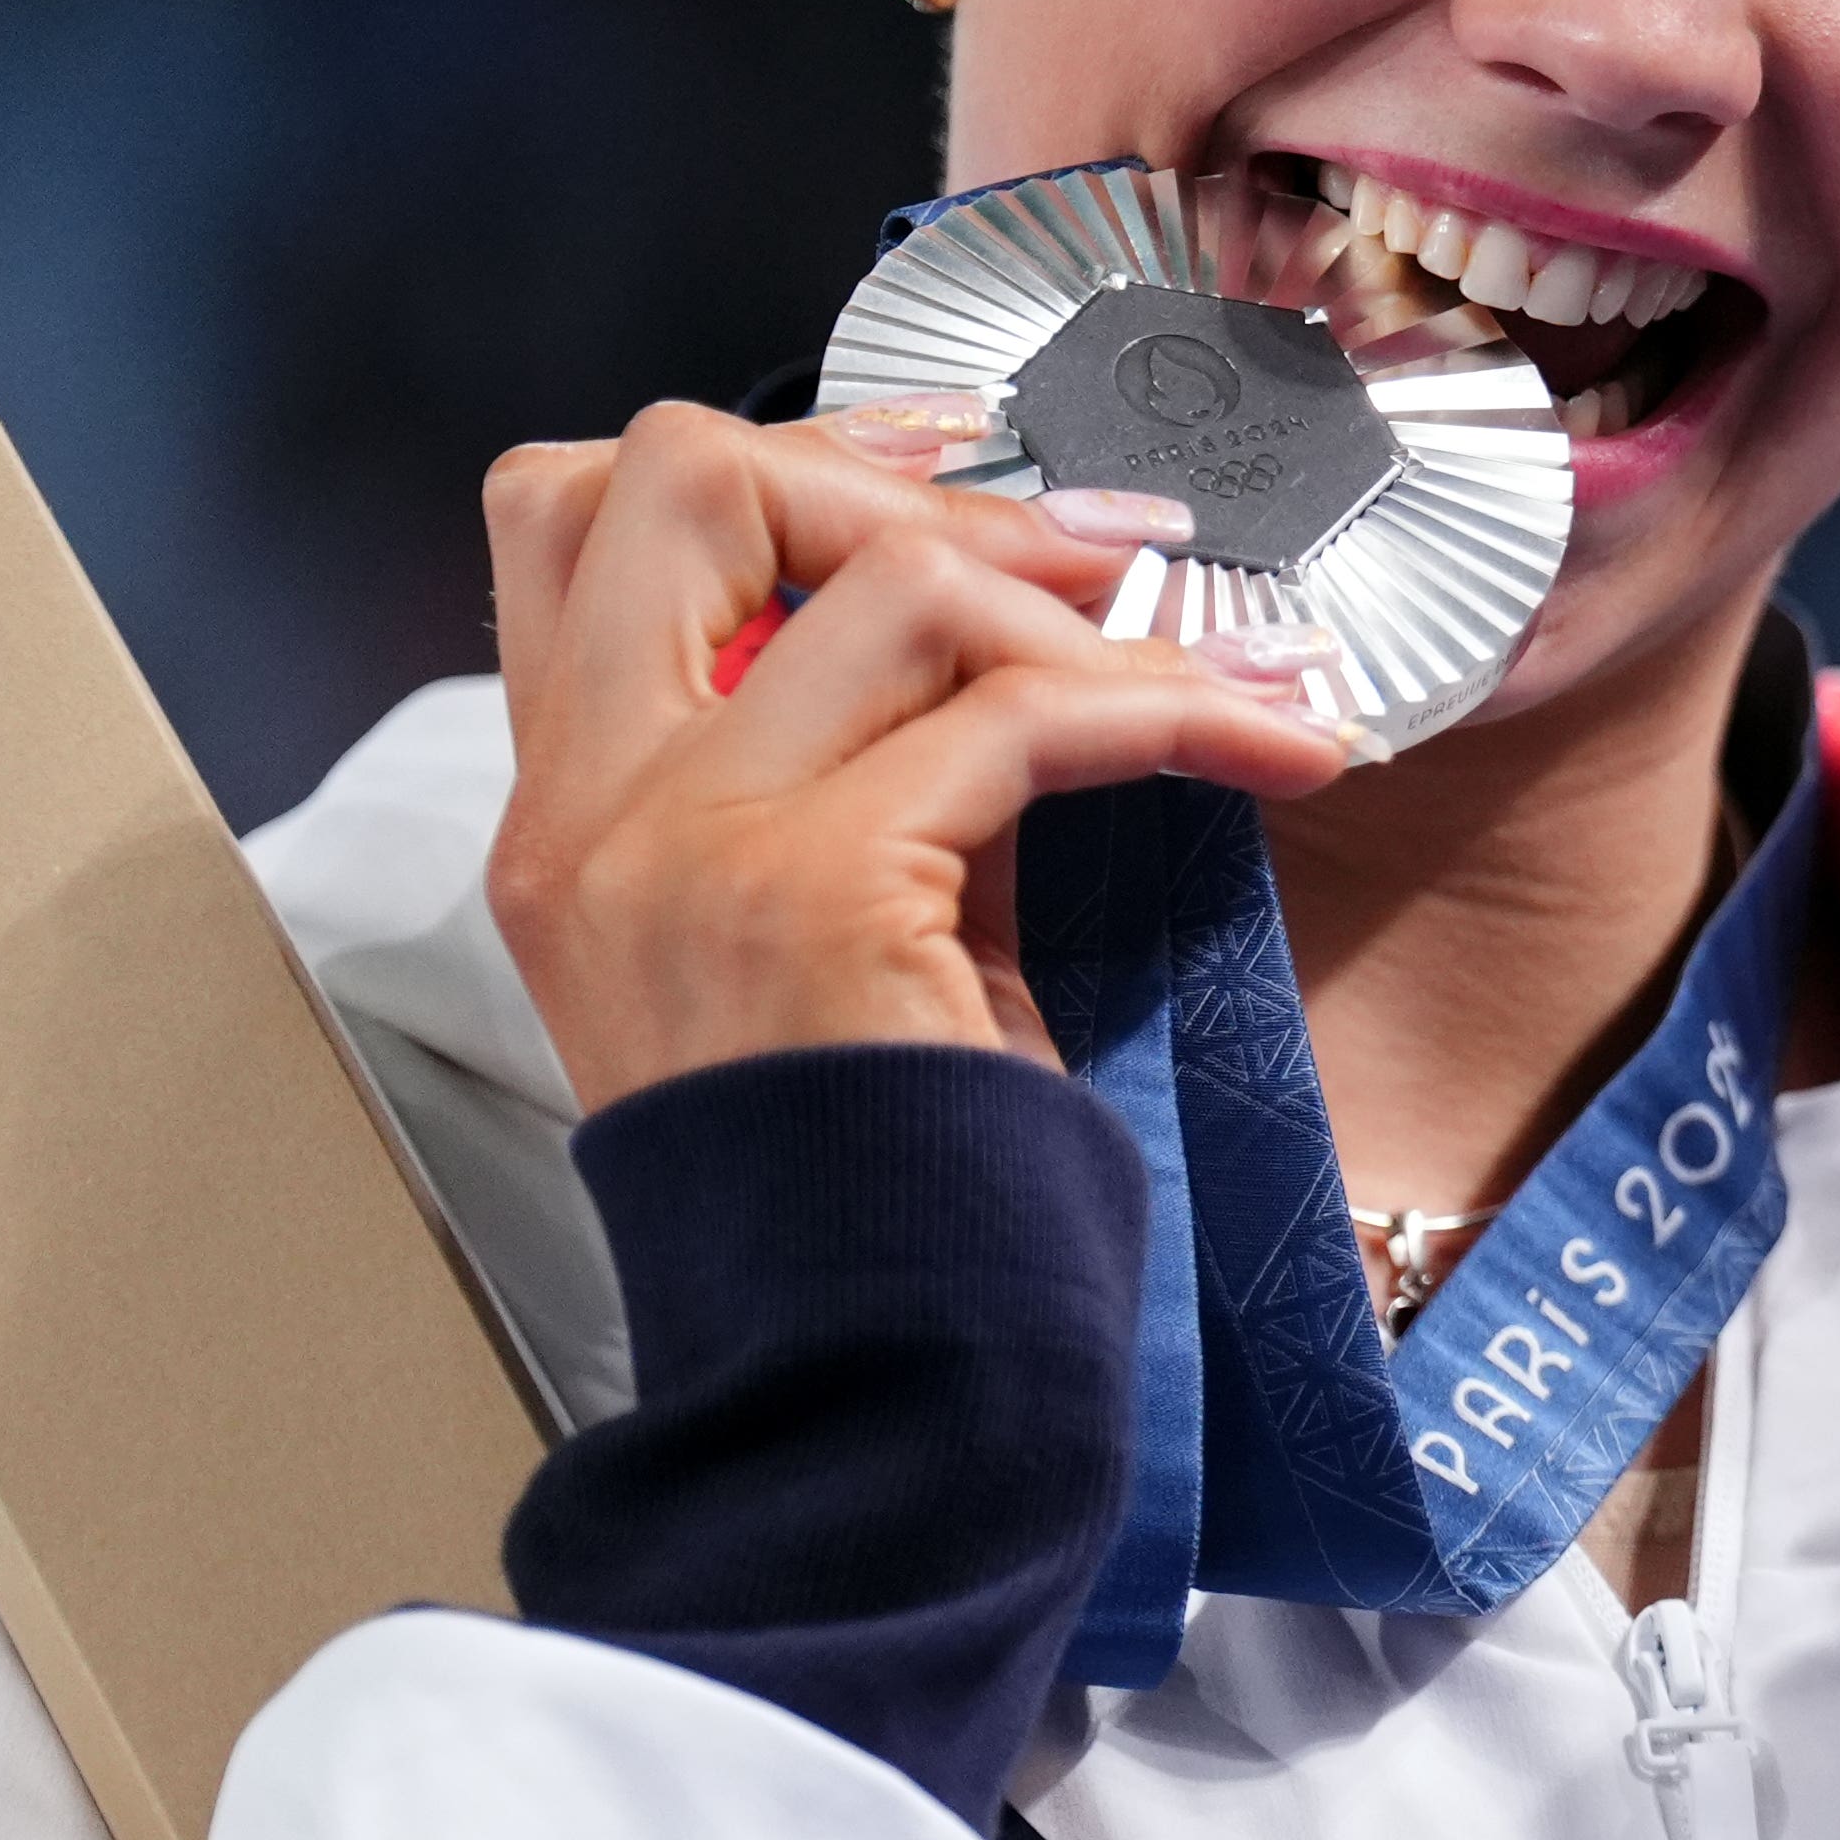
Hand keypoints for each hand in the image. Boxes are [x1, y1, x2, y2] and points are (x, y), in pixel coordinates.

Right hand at [481, 398, 1358, 1106]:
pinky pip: (1023, 717)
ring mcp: (682, 845)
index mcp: (566, 820)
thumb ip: (845, 776)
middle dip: (903, 474)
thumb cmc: (877, 1186)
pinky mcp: (814, 891)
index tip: (933, 476)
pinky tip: (1273, 754)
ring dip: (1089, 612)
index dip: (763, 457)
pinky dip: (1177, 712)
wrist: (865, 1382)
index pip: (567, 515)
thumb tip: (1004, 624)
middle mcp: (590, 815)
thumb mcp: (818, 945)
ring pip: (890, 582)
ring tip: (1226, 680)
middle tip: (1090, 543)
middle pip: (676, 475)